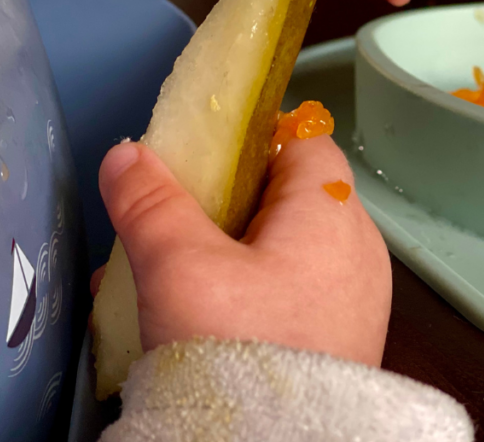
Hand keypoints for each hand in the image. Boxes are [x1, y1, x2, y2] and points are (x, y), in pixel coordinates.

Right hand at [93, 135, 391, 366]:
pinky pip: (289, 296)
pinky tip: (190, 319)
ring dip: (223, 253)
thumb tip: (127, 154)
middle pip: (288, 197)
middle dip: (223, 203)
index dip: (252, 137)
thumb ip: (150, 203)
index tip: (203, 156)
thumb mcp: (179, 266)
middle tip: (173, 218)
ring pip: (282, 251)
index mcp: (332, 212)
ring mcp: (351, 299)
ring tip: (162, 274)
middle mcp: (355, 250)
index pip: (304, 142)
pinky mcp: (337, 340)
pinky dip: (244, 294)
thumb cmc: (240, 347)